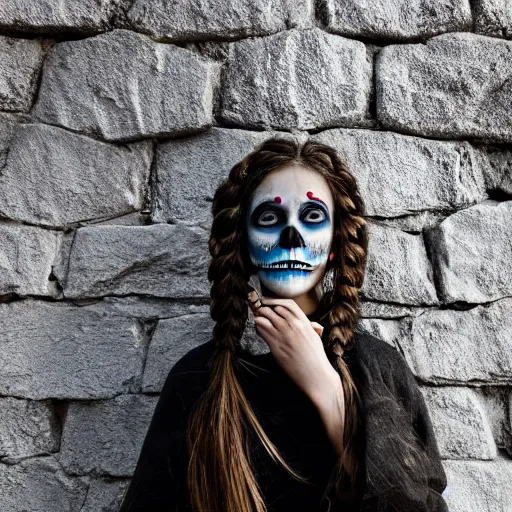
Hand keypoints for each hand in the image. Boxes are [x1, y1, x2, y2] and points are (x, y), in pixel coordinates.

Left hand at [246, 291, 339, 405]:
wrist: (316, 375)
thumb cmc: (316, 357)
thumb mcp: (314, 336)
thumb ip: (306, 325)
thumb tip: (301, 320)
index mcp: (304, 322)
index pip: (287, 303)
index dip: (275, 300)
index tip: (267, 301)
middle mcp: (293, 325)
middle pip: (272, 309)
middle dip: (264, 309)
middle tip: (260, 311)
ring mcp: (283, 335)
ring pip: (264, 318)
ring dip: (259, 318)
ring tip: (259, 320)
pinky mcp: (275, 346)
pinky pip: (261, 331)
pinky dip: (258, 328)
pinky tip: (260, 330)